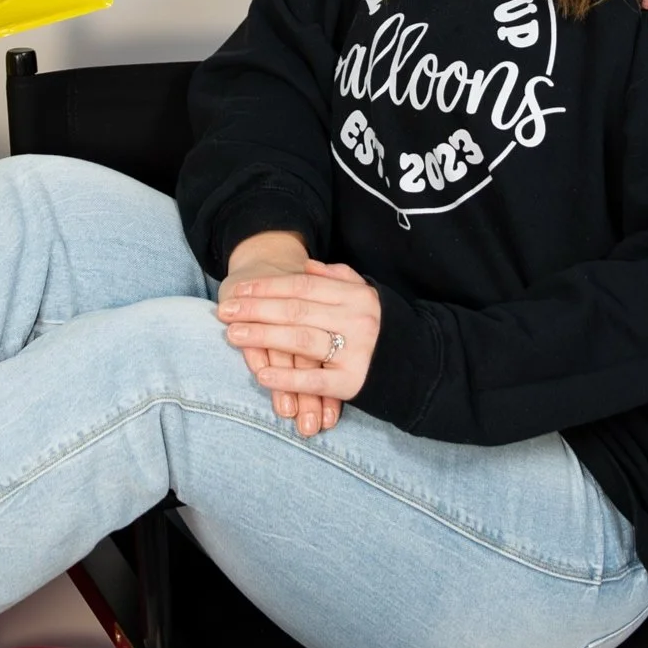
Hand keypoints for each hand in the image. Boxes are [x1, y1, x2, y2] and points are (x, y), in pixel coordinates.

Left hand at [218, 260, 380, 436]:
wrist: (422, 367)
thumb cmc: (385, 329)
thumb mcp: (366, 296)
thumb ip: (337, 278)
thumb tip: (305, 264)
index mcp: (356, 295)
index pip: (303, 286)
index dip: (267, 287)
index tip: (239, 290)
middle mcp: (357, 319)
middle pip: (296, 310)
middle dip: (256, 309)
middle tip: (225, 310)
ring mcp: (357, 351)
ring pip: (300, 340)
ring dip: (262, 336)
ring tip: (233, 334)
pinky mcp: (355, 383)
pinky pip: (315, 380)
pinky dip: (287, 378)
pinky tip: (262, 373)